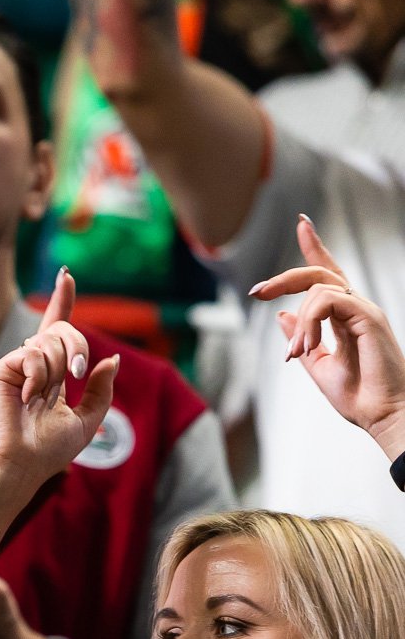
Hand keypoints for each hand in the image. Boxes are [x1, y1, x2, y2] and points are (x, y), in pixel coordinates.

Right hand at [0, 269, 120, 491]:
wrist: (21, 464)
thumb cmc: (49, 450)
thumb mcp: (89, 419)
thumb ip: (101, 389)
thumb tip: (111, 359)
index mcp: (52, 373)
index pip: (57, 329)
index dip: (62, 300)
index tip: (66, 275)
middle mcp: (33, 365)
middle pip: (62, 330)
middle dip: (78, 346)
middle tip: (79, 374)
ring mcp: (17, 366)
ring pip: (50, 342)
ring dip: (59, 369)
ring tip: (44, 398)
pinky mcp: (2, 370)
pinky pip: (32, 355)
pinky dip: (39, 376)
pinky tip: (28, 398)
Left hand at [252, 215, 404, 460]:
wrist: (382, 416)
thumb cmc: (359, 397)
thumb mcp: (317, 365)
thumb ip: (301, 339)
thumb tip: (282, 315)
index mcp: (344, 317)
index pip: (328, 274)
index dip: (315, 247)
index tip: (302, 223)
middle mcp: (356, 308)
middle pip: (320, 272)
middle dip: (285, 276)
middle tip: (257, 292)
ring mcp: (364, 310)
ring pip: (319, 287)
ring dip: (299, 320)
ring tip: (297, 353)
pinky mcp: (369, 316)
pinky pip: (328, 300)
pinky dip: (310, 321)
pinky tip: (307, 346)